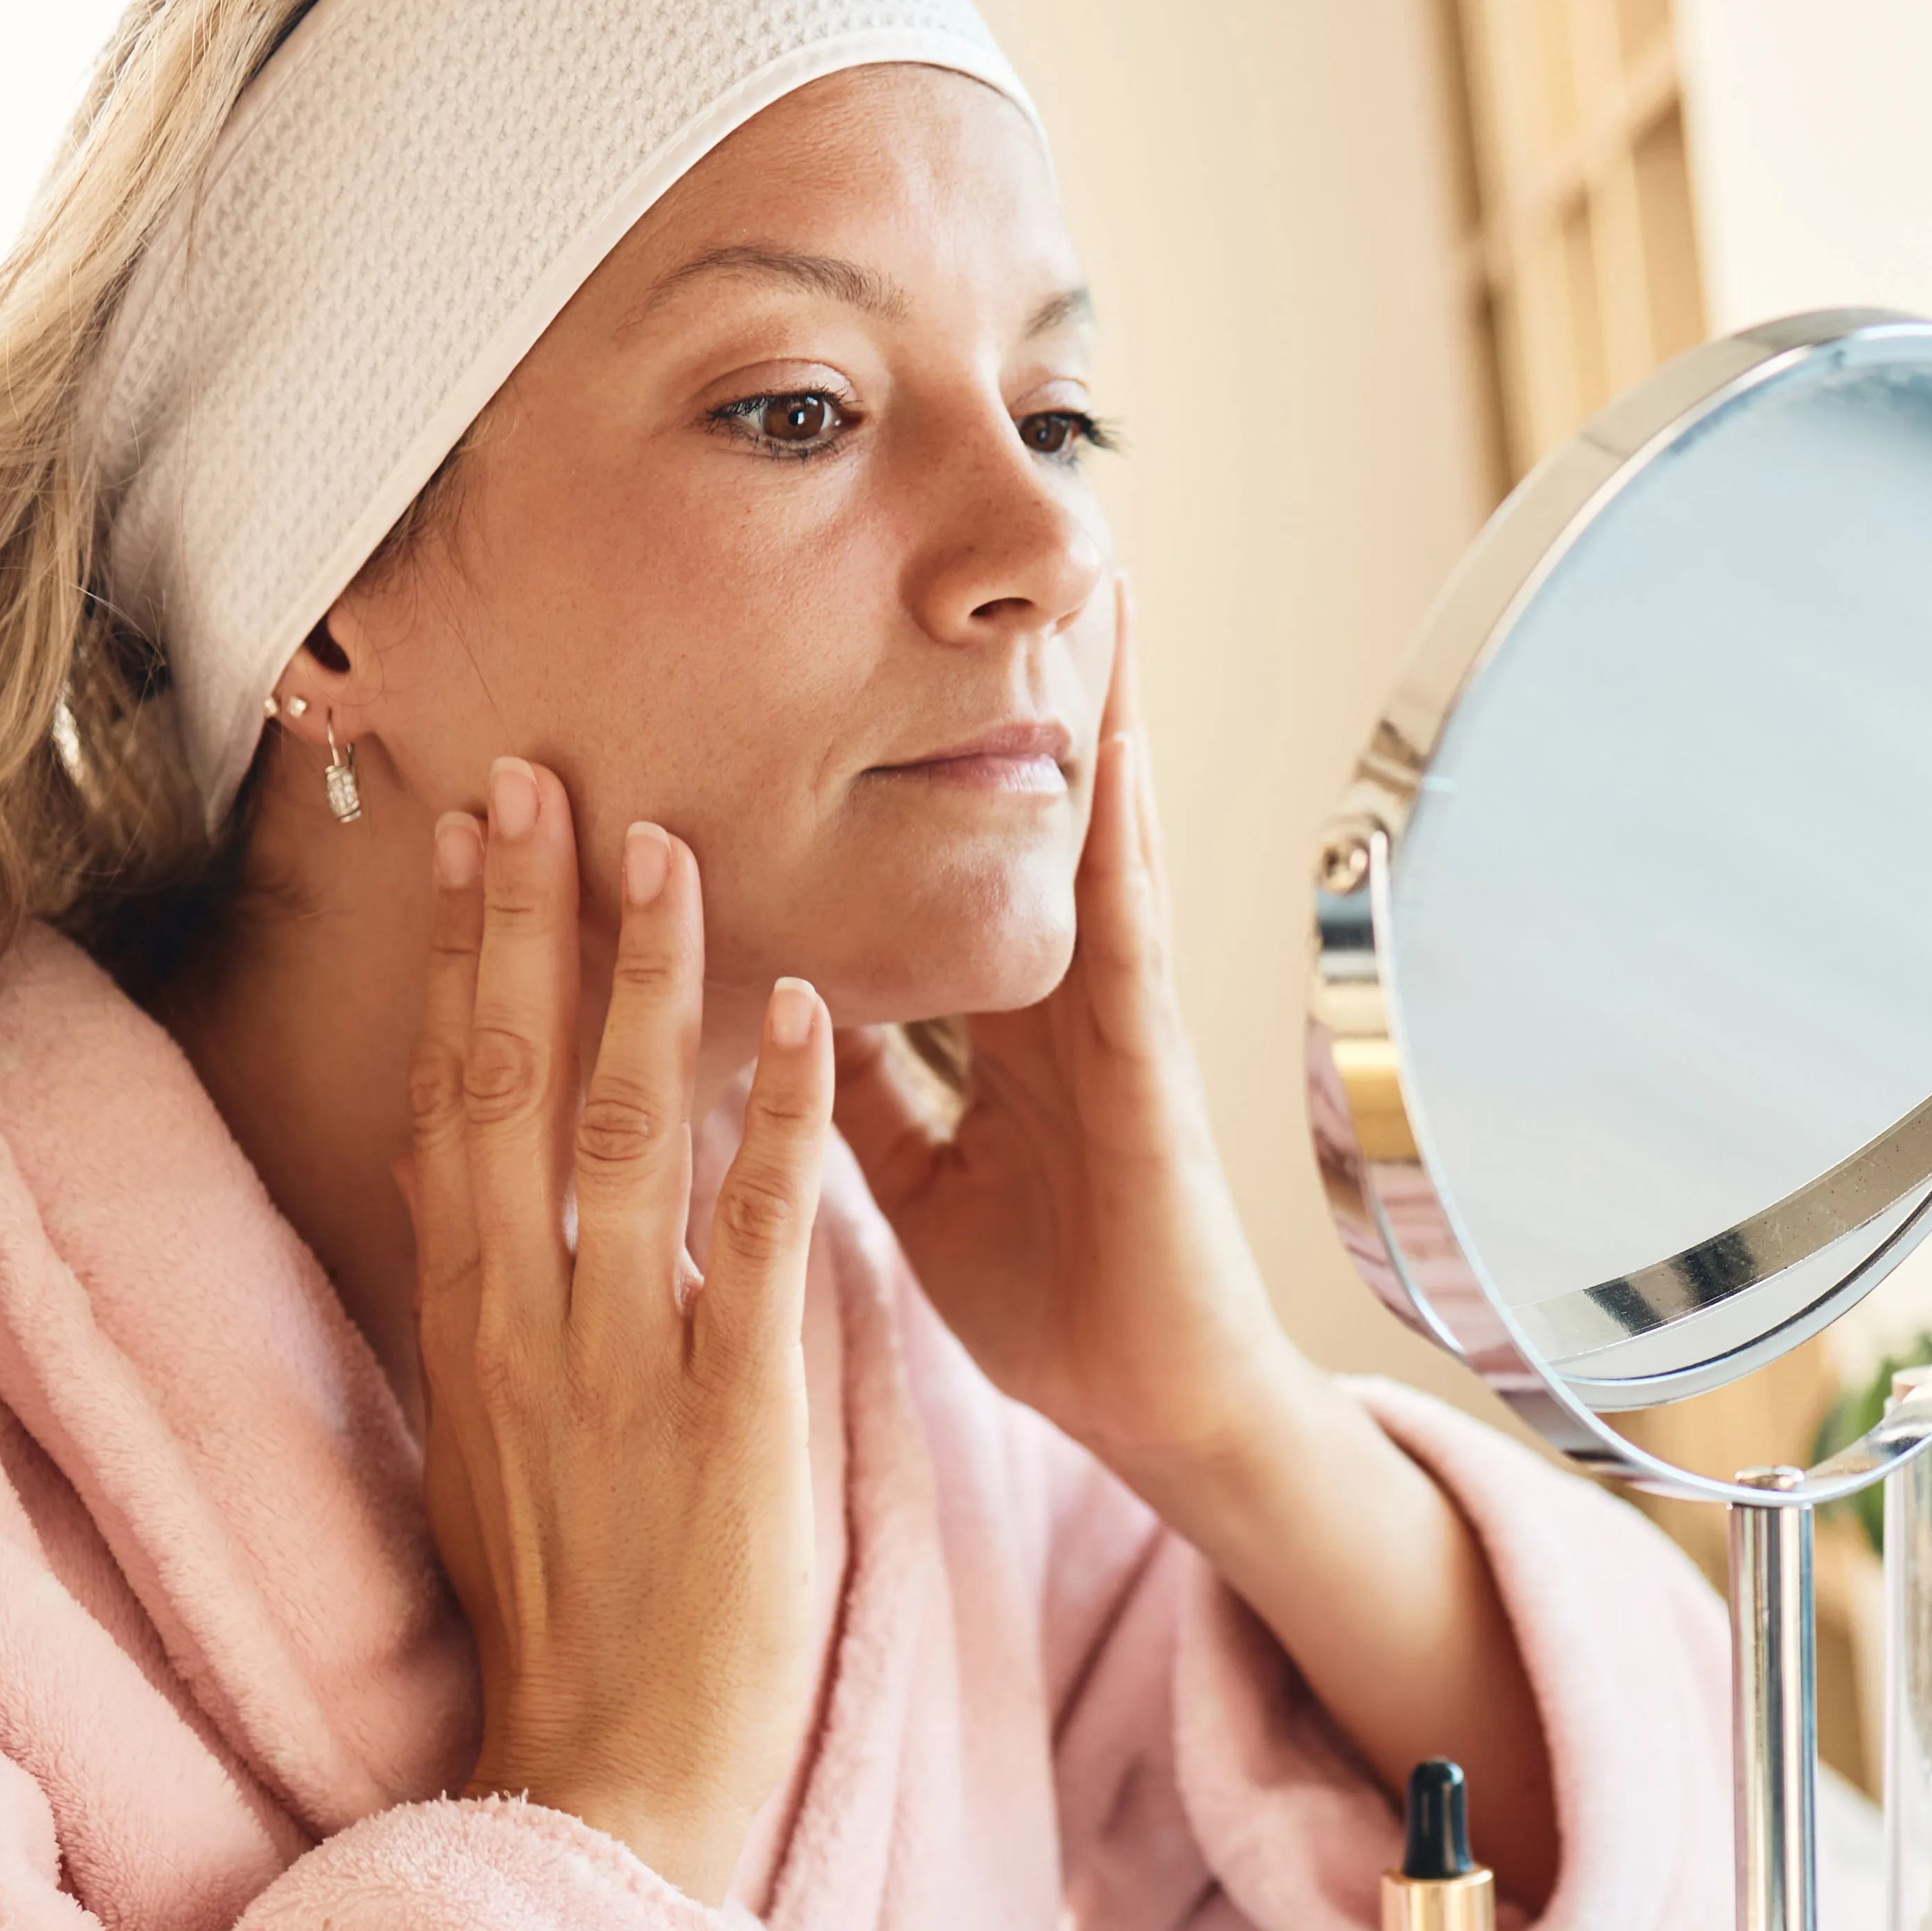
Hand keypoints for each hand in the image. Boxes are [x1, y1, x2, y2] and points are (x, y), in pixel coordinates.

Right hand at [405, 757, 832, 1901]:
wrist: (604, 1775)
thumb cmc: (555, 1615)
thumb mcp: (478, 1441)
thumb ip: (470, 1296)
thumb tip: (437, 1159)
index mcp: (466, 1321)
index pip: (447, 1098)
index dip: (456, 962)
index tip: (463, 839)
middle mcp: (522, 1321)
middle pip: (508, 1082)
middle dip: (523, 923)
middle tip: (536, 776)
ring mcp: (618, 1362)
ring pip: (625, 1130)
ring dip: (647, 980)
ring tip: (668, 847)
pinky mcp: (729, 1412)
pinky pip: (755, 1237)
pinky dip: (781, 1118)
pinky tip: (808, 1012)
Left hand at [834, 601, 1565, 1901]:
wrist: (1151, 1401)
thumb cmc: (1050, 1293)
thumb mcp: (913, 1170)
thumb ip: (859, 1089)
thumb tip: (780, 1007)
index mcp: (991, 1020)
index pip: (943, 855)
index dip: (913, 751)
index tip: (877, 639)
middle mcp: (1054, 991)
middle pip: (1024, 805)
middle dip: (1016, 676)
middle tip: (1022, 529)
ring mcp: (1111, 1013)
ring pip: (1088, 826)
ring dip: (1096, 701)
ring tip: (1096, 567)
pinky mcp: (1146, 1056)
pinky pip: (1124, 918)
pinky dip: (1119, 820)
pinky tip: (1113, 731)